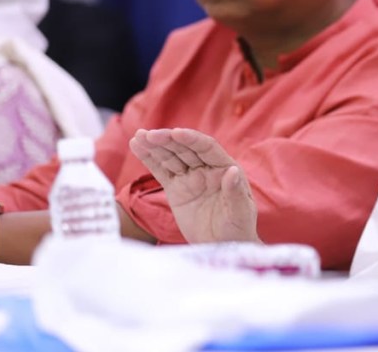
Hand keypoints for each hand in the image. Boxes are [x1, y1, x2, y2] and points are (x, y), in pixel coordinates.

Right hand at [129, 128, 258, 243]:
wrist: (224, 246)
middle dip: (168, 140)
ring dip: (155, 146)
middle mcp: (207, 169)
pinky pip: (161, 171)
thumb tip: (232, 170)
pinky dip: (149, 159)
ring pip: (171, 157)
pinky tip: (137, 146)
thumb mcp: (240, 212)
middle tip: (150, 135)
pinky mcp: (176, 189)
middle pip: (185, 149)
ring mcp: (190, 178)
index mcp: (225, 168)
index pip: (207, 148)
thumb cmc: (238, 228)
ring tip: (139, 136)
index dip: (191, 139)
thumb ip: (235, 192)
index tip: (175, 132)